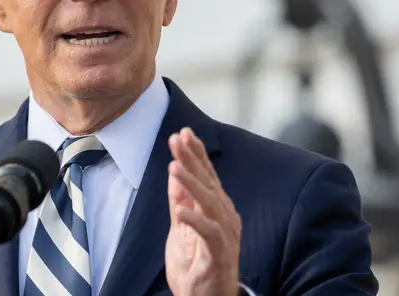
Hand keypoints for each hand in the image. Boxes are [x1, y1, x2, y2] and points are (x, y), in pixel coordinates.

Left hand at [165, 127, 241, 295]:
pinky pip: (210, 233)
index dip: (196, 153)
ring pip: (210, 203)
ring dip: (192, 183)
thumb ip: (180, 201)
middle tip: (178, 138)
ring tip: (175, 166)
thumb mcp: (181, 228)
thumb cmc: (196, 266)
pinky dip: (195, 220)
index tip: (183, 133)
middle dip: (193, 159)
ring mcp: (225, 234)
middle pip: (209, 182)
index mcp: (217, 209)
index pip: (207, 175)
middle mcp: (225, 217)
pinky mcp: (220, 253)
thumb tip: (173, 172)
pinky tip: (180, 210)